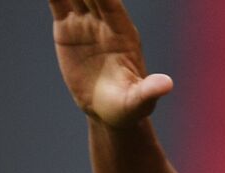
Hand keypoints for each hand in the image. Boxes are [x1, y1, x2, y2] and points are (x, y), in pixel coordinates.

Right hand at [49, 0, 173, 126]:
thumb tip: (166, 86)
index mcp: (122, 32)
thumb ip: (148, 92)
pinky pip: (58, 2)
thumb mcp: (138, 101)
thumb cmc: (127, 107)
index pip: (110, 3)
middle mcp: (104, 21)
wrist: (107, 110)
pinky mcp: (67, 29)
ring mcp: (85, 23)